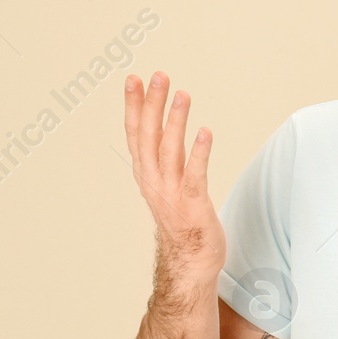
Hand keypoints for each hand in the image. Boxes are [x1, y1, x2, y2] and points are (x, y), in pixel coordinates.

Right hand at [123, 71, 225, 278]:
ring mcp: (172, 193)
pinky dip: (198, 153)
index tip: (133, 78)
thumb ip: (165, 154)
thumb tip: (163, 123)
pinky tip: (205, 132)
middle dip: (152, 104)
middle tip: (157, 75)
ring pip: (169, 151)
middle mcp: (154, 181)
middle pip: (149, 136)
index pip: (136, 133)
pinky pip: (195, 175)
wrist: (189, 262)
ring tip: (182, 94)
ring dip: (175, 121)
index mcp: (146, 173)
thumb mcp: (167, 181)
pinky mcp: (193, 205)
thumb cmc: (181, 219)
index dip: (134, 105)